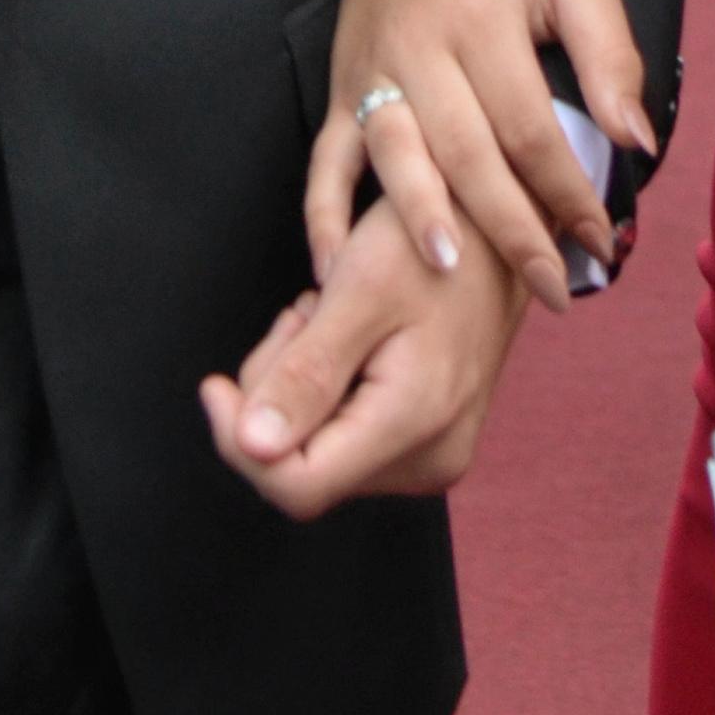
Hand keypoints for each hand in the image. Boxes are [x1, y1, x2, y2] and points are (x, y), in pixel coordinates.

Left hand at [201, 193, 529, 518]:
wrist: (503, 230)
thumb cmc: (431, 243)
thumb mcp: (360, 291)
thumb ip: (305, 375)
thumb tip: (251, 446)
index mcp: (415, 423)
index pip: (297, 485)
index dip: (239, 443)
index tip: (211, 385)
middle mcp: (430, 458)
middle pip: (302, 464)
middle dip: (276, 392)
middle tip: (305, 313)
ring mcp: (433, 454)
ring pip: (318, 448)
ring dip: (301, 382)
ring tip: (332, 314)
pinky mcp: (427, 441)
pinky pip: (345, 434)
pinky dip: (327, 386)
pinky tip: (350, 334)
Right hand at [311, 0, 654, 309]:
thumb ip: (610, 53)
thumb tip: (634, 140)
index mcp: (484, 20)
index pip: (530, 124)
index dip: (567, 190)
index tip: (601, 241)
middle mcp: (423, 50)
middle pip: (466, 153)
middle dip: (511, 230)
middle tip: (550, 290)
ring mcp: (373, 74)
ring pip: (395, 156)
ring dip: (420, 219)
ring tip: (453, 275)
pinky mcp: (339, 92)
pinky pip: (324, 160)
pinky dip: (324, 215)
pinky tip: (337, 269)